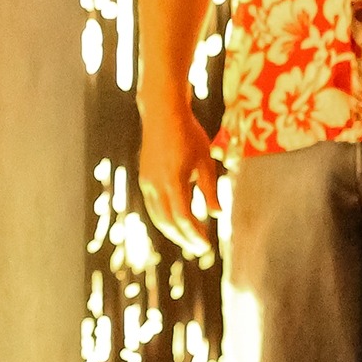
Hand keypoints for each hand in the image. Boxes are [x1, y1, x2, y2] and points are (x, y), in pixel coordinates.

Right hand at [137, 100, 224, 265]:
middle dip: (184, 238)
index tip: (206, 246)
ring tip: (189, 238)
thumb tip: (216, 213)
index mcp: (173, 181)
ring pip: (157, 216)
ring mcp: (147, 182)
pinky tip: (178, 219)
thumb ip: (210, 189)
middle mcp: (156, 184)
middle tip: (200, 248)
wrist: (162, 113)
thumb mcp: (206, 161)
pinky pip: (153, 205)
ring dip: (173, 231)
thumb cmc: (188, 134)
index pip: (183, 217)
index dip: (195, 234)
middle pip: (168, 222)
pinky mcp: (145, 178)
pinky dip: (165, 217)